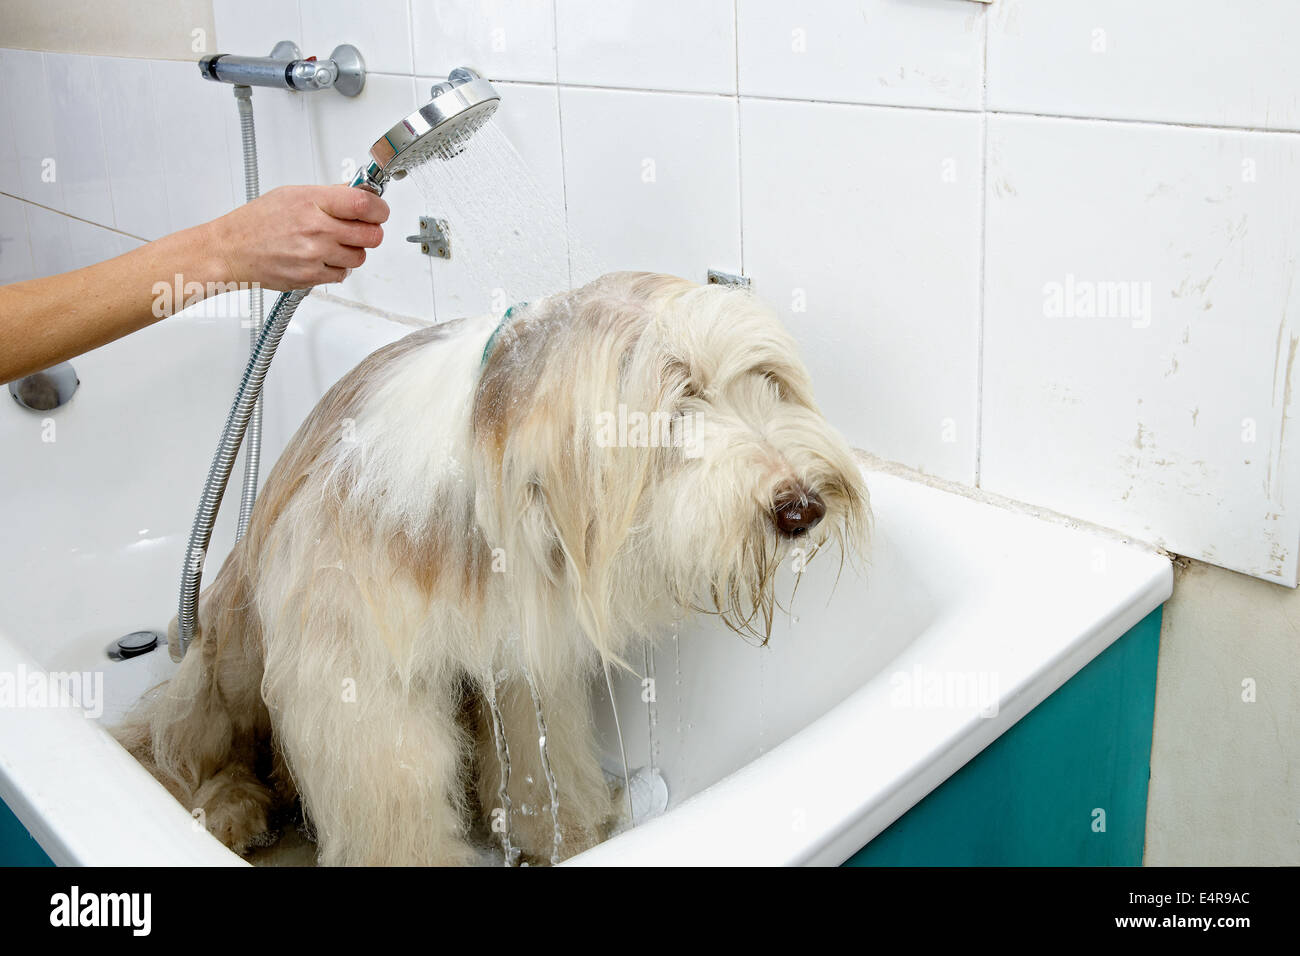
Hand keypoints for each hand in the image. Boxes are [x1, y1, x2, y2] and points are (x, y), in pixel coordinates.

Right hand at [204, 185, 389, 290]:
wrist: (230, 250)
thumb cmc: (257, 221)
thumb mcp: (292, 194)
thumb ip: (329, 194)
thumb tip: (359, 192)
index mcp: (311, 202)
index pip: (364, 204)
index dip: (380, 208)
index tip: (380, 210)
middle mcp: (315, 229)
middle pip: (371, 235)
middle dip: (371, 231)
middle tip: (363, 228)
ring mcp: (314, 255)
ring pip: (360, 257)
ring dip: (354, 251)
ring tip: (335, 243)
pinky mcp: (311, 277)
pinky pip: (343, 274)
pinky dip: (338, 268)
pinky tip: (323, 258)